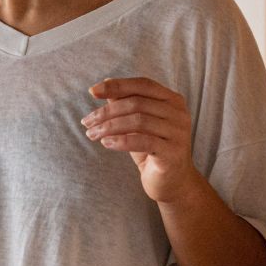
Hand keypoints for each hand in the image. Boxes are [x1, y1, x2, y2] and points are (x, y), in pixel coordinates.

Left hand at [83, 77, 199, 203]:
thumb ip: (125, 103)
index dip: (117, 85)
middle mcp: (179, 113)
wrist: (171, 181)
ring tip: (91, 134)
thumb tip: (104, 84)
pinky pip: (143, 141)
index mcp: (172, 100)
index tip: (92, 91)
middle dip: (107, 112)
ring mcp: (178, 133)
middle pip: (137, 103)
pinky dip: (120, 141)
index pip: (142, 85)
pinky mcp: (173, 152)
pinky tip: (105, 143)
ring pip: (138, 121)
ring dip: (109, 127)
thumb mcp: (135, 123)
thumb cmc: (150, 149)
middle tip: (86, 122)